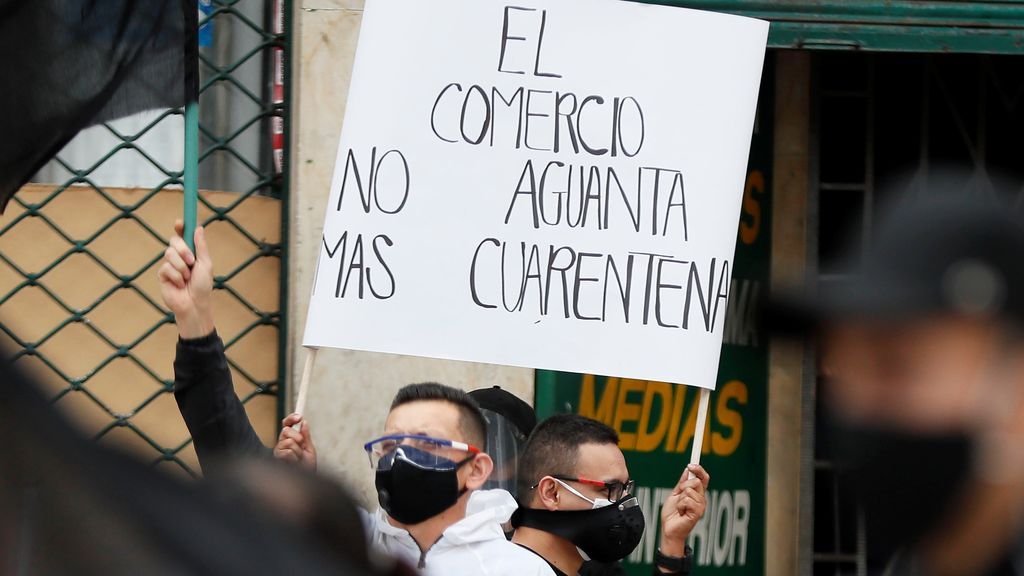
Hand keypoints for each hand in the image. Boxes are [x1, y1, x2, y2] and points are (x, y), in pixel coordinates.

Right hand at [158, 220, 213, 338]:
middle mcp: (179, 257)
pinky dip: (176, 276)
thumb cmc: (203, 286)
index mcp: (191, 252)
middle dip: (183, 249)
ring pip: (169, 254)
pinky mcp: (162, 275)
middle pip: (174, 241)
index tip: (179, 222)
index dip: (180, 227)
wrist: (195, 304)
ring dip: (181, 266)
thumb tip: (199, 227)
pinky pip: (166, 268)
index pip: (183, 235)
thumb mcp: (206, 264)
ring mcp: (170, 265)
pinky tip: (180, 285)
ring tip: (187, 278)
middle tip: (191, 261)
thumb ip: (201, 247)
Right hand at [273, 413, 316, 469]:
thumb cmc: (306, 466)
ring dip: (298, 451)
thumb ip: (306, 436)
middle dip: (298, 437)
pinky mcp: (277, 457)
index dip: (291, 418)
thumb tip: (304, 422)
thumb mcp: (309, 449)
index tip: (299, 417)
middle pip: (286, 430)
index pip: (287, 424)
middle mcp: (283, 442)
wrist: (305, 478)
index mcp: (291, 438)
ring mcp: (279, 450)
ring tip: (298, 458)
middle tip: (302, 445)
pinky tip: (294, 463)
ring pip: (289, 441)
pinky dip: (295, 457)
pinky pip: (288, 451)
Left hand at [658, 464, 708, 559]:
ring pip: (690, 490)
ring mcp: (701, 506)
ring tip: (680, 508)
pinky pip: (687, 500)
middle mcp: (701, 499)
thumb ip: (682, 483)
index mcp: (697, 494)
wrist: (668, 528)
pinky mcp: (698, 512)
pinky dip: (680, 505)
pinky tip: (681, 512)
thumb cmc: (672, 514)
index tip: (691, 464)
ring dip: (680, 498)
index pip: (703, 478)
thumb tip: (687, 470)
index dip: (699, 469)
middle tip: (679, 497)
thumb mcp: (675, 494)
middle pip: (696, 481)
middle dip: (684, 486)